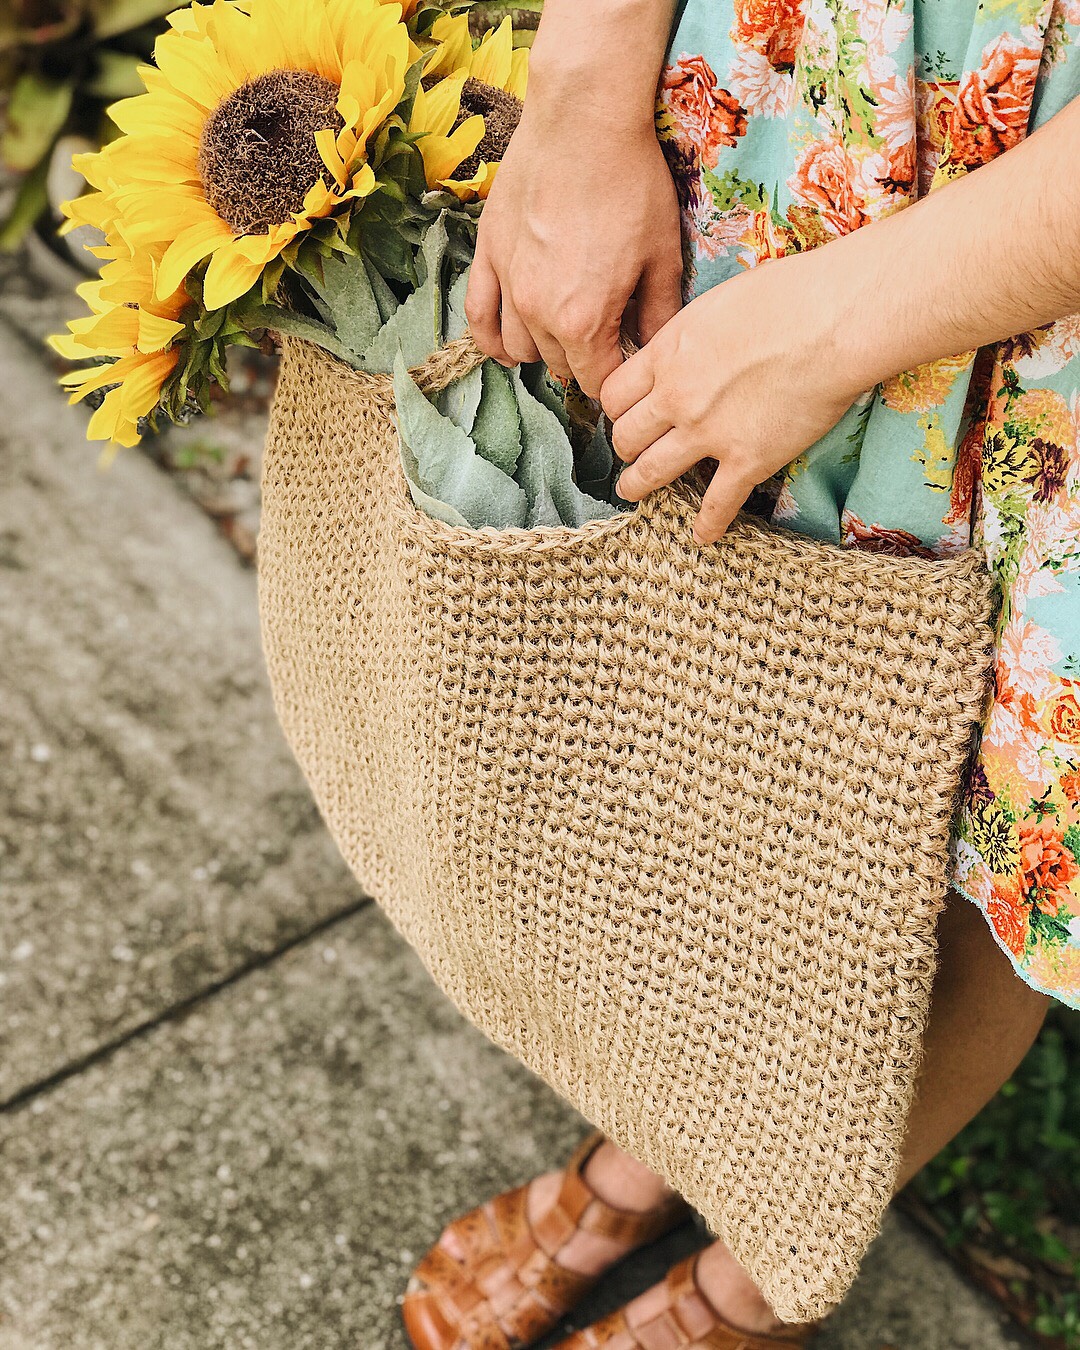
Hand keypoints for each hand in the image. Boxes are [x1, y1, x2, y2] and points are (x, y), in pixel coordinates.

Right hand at [465, 15, 682, 396]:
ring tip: (564, 333)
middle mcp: (538, 312)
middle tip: (605, 338)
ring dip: (543, 350)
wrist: (583, 121)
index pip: (597, 382)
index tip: (629, 366)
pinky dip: (491, 338)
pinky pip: (479, 316)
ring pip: (518, 348)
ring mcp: (507, 285)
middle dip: (584, 361)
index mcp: (585, 321)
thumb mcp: (663, 256)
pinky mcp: (487, 255)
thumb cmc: (630, 184)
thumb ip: (658, 314)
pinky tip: (508, 344)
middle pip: (558, 366)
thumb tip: (656, 351)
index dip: (617, 379)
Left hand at [600, 250, 867, 542]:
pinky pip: (717, 503)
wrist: (833, 321)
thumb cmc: (787, 296)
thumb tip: (689, 344)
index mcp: (668, 354)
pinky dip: (707, 524)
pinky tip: (702, 536)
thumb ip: (692, 334)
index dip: (616, 408)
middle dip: (624, 446)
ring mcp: (708, 433)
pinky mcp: (747, 461)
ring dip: (638, 485)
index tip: (624, 414)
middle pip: (626, 436)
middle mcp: (677, 398)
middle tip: (631, 451)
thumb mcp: (716, 303)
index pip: (615, 394)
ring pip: (652, 472)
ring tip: (635, 491)